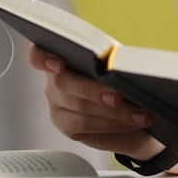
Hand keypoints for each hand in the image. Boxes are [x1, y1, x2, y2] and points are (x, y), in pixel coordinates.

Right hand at [26, 42, 162, 158]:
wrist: (134, 115)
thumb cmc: (124, 82)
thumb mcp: (120, 67)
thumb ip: (113, 62)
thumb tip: (124, 64)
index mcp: (63, 56)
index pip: (37, 52)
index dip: (42, 57)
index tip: (58, 63)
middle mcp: (55, 79)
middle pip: (64, 82)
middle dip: (95, 89)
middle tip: (120, 96)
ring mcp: (57, 103)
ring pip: (80, 106)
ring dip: (115, 111)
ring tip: (141, 113)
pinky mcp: (66, 125)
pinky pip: (86, 124)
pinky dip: (113, 122)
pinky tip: (133, 121)